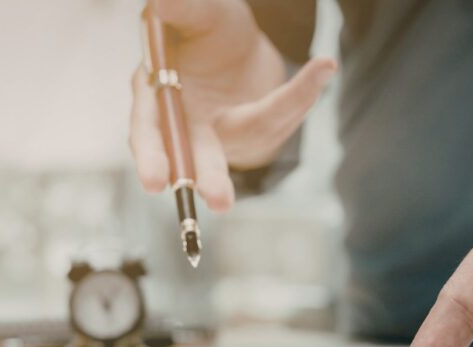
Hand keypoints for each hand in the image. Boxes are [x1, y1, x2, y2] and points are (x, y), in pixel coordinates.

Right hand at [128, 0, 336, 211]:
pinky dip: (301, 92)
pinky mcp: (254, 130)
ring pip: (250, 137)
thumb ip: (182, 11)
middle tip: (220, 200)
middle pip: (195, 159)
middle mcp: (185, 124)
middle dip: (210, 179)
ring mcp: (222, 133)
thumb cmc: (203, 27)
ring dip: (287, 123)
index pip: (150, 131)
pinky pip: (279, 115)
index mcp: (154, 93)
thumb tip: (162, 2)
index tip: (155, 181)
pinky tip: (322, 67)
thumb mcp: (197, 13)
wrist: (234, 40)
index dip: (153, 157)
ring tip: (307, 88)